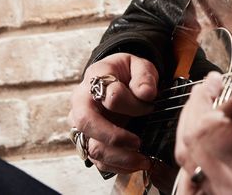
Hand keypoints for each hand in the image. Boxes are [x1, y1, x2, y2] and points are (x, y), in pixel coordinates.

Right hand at [67, 52, 158, 173]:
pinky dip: (117, 166)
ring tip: (142, 159)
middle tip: (138, 142)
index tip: (150, 107)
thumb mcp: (139, 66)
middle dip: (114, 137)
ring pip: (91, 147)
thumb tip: (145, 93)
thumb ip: (144, 76)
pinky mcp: (89, 141)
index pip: (110, 95)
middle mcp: (81, 102)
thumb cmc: (126, 74)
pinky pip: (98, 161)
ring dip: (119, 157)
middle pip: (86, 123)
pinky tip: (135, 164)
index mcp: (94, 79)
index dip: (134, 104)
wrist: (116, 81)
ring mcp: (82, 125)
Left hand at [174, 22, 231, 194]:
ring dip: (195, 132)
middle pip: (189, 145)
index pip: (205, 131)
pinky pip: (194, 179)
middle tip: (213, 90)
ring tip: (212, 112)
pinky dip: (199, 155)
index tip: (219, 82)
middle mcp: (231, 191)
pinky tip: (212, 138)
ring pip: (187, 163)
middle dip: (197, 110)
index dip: (207, 100)